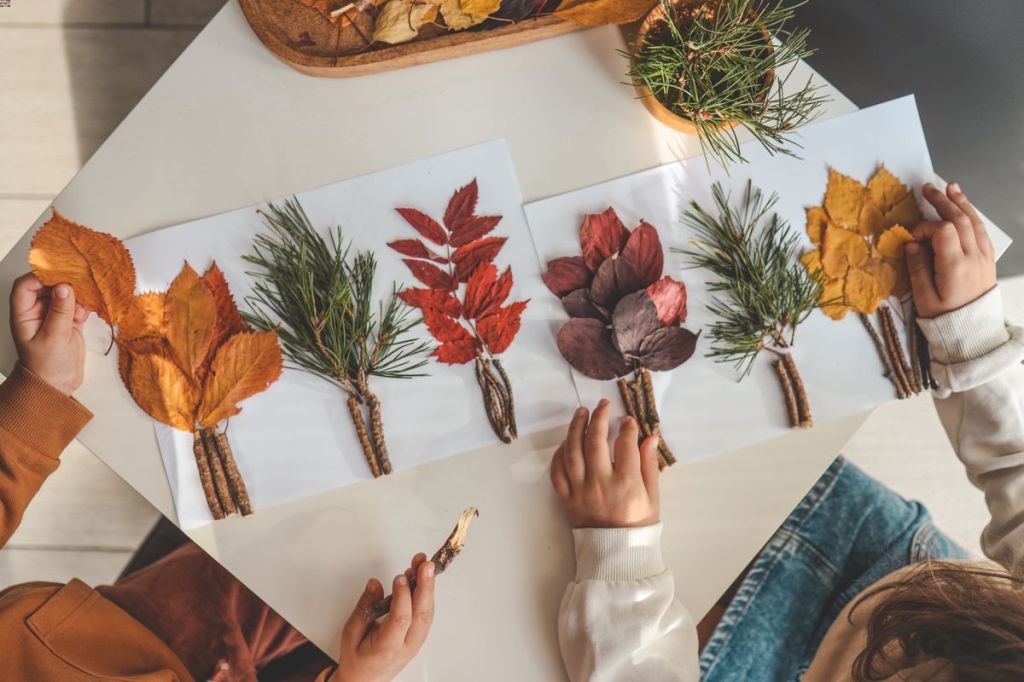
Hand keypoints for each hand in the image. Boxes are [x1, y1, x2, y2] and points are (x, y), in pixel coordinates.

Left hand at [9, 274, 88, 394]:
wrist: (58, 385)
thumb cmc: (47, 367)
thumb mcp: (54, 338)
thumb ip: (60, 311)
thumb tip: (64, 287)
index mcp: (24, 315)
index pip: (26, 286)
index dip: (40, 276)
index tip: (59, 274)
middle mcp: (37, 312)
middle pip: (47, 286)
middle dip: (63, 284)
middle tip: (78, 285)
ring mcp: (53, 316)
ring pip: (64, 294)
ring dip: (76, 296)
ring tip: (82, 306)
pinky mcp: (68, 321)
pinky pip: (76, 305)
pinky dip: (83, 306)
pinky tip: (84, 315)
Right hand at [331, 554, 434, 681]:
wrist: (365, 679)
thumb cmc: (357, 658)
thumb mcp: (351, 632)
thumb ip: (364, 607)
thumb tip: (375, 584)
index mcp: (386, 648)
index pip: (401, 620)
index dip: (403, 597)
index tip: (400, 577)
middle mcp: (406, 646)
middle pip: (421, 614)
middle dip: (425, 586)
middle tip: (425, 564)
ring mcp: (416, 642)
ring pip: (427, 613)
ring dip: (427, 586)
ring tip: (422, 565)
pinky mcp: (419, 636)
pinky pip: (426, 614)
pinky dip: (425, 594)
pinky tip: (420, 578)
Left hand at [549, 399, 659, 528]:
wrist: (617, 555)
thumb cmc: (638, 526)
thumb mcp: (653, 497)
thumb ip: (649, 465)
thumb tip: (650, 437)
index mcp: (626, 484)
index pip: (625, 445)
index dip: (627, 428)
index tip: (628, 420)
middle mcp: (600, 484)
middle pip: (595, 441)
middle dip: (599, 418)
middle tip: (603, 405)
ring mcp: (580, 491)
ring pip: (572, 452)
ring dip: (575, 428)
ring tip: (581, 413)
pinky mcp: (567, 499)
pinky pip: (557, 472)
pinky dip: (559, 455)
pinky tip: (566, 442)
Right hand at [907, 182, 996, 317]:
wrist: (973, 332)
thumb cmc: (945, 318)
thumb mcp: (924, 298)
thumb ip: (917, 268)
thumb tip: (911, 244)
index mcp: (956, 266)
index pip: (943, 231)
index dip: (925, 227)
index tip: (912, 237)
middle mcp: (974, 257)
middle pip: (960, 220)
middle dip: (942, 202)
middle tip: (927, 189)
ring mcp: (984, 257)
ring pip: (974, 221)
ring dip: (960, 203)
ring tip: (948, 188)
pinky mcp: (987, 259)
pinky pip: (981, 231)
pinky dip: (972, 215)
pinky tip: (963, 207)